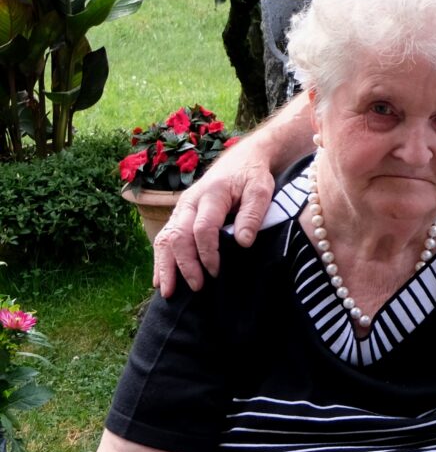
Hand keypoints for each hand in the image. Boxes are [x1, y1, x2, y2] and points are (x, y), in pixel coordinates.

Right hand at [152, 147, 275, 296]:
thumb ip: (253, 214)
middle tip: (197, 287)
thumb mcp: (261, 190)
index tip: (217, 271)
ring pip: (165, 238)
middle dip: (185, 264)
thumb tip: (243, 242)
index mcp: (212, 194)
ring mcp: (181, 208)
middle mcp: (190, 201)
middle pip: (178, 235)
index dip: (207, 252)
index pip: (203, 228)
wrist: (240, 159)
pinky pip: (165, 238)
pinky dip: (161, 259)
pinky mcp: (179, 214)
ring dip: (166, 266)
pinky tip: (160, 279)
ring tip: (168, 292)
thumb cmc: (252, 177)